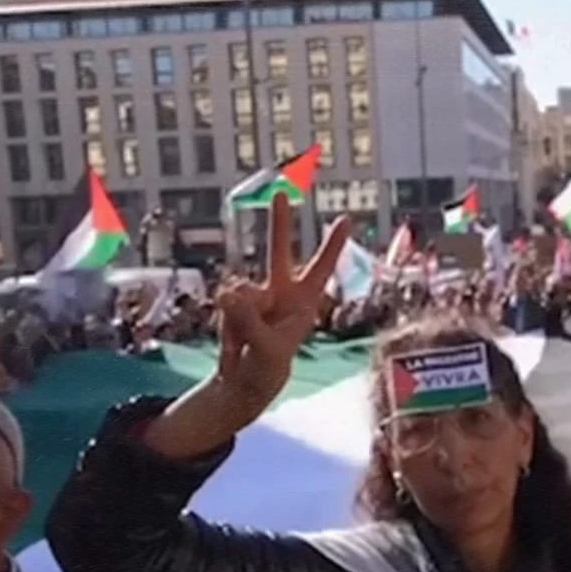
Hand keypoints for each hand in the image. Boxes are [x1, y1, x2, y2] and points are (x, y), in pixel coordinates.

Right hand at [213, 193, 351, 414]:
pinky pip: (225, 300)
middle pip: (279, 249)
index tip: (346, 218)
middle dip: (279, 221)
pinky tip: (233, 341)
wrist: (246, 379)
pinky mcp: (233, 301)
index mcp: (303, 302)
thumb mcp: (265, 348)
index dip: (332, 245)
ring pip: (241, 288)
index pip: (321, 268)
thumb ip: (248, 321)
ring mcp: (255, 294)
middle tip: (282, 191)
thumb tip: (229, 293)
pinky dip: (226, 322)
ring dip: (239, 316)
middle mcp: (280, 290)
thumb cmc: (268, 366)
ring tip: (246, 343)